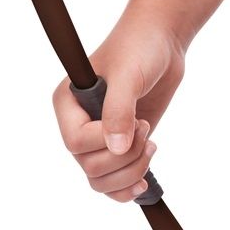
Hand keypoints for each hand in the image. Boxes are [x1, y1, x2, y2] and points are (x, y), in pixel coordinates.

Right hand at [52, 10, 186, 203]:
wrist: (162, 41)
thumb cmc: (139, 47)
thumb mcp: (128, 75)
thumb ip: (119, 110)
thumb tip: (116, 148)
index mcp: (68, 105)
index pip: (76, 142)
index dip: (105, 141)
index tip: (136, 120)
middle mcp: (78, 125)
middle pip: (90, 167)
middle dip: (124, 158)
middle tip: (145, 128)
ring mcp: (99, 139)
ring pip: (100, 181)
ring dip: (131, 172)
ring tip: (151, 146)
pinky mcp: (120, 146)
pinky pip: (114, 182)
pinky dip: (128, 187)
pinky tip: (146, 181)